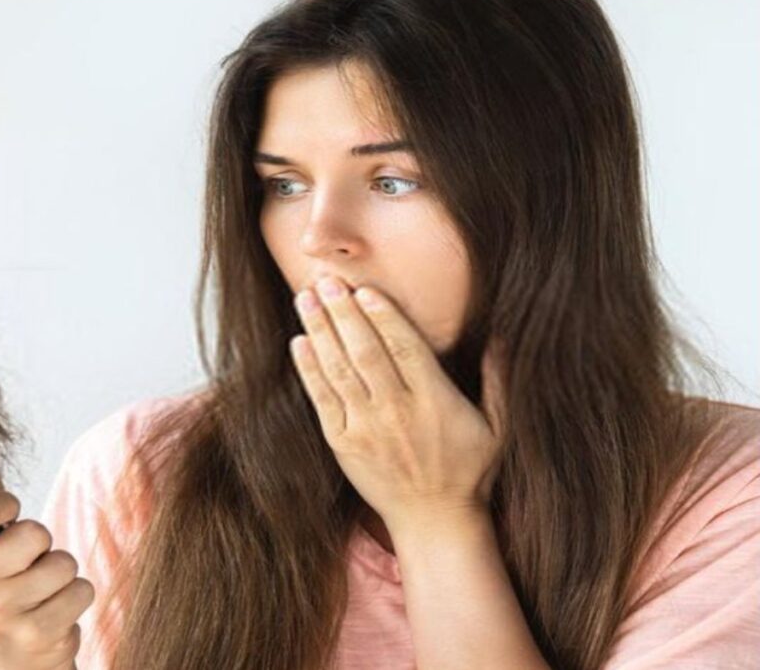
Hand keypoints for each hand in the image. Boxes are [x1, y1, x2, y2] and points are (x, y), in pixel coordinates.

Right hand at [0, 453, 93, 669]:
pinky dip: (76, 595)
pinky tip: (54, 608)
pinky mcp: (35, 634)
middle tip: (27, 563)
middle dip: (41, 543)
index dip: (4, 503)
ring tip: (42, 588)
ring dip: (61, 571)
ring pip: (63, 561)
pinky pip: (81, 589)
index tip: (9, 513)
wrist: (14, 653)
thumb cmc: (2, 584)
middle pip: (33, 533)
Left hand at [288, 274, 507, 526]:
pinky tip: (299, 342)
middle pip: (366, 352)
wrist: (434, 522)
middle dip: (343, 312)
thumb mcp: (499, 427)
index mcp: (435, 401)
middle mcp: (398, 412)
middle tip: (326, 280)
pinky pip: (323, 401)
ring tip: (305, 297)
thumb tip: (502, 335)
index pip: (405, 347)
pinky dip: (309, 370)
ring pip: (339, 371)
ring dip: (320, 331)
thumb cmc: (469, 470)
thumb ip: (499, 380)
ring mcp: (367, 429)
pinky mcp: (344, 444)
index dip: (383, 316)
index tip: (366, 289)